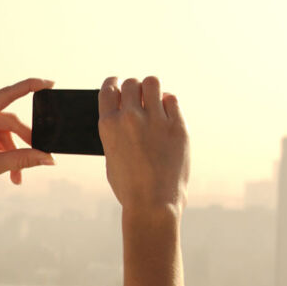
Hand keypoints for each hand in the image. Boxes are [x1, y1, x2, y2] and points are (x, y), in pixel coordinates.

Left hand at [0, 78, 57, 206]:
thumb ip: (23, 159)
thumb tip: (48, 158)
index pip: (5, 96)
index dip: (28, 87)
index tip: (48, 83)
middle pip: (6, 122)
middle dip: (23, 142)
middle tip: (40, 156)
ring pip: (1, 132)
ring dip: (12, 152)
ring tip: (17, 176)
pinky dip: (2, 153)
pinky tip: (8, 171)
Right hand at [98, 76, 189, 213]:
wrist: (153, 203)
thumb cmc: (129, 186)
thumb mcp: (111, 156)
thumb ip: (115, 132)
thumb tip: (123, 114)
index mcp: (108, 125)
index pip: (108, 88)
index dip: (114, 82)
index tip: (118, 82)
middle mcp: (130, 118)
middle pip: (131, 83)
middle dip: (134, 88)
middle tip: (139, 97)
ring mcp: (155, 120)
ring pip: (153, 83)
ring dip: (152, 89)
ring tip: (154, 100)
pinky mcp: (178, 126)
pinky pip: (172, 100)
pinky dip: (168, 103)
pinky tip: (167, 114)